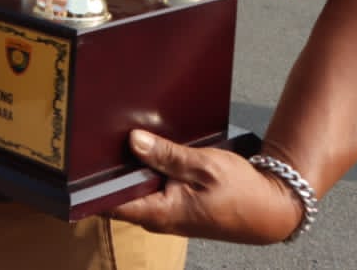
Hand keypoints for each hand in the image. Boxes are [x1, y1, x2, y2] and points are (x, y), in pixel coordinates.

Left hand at [108, 131, 304, 243]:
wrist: (273, 208)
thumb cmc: (243, 191)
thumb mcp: (203, 165)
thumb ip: (166, 154)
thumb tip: (133, 141)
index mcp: (159, 213)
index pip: (109, 202)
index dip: (93, 182)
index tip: (83, 157)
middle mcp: (157, 218)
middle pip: (119, 192)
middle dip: (112, 168)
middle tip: (103, 138)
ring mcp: (166, 213)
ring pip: (136, 188)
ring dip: (133, 167)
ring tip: (127, 139)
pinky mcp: (174, 206)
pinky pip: (151, 187)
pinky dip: (148, 171)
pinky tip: (149, 150)